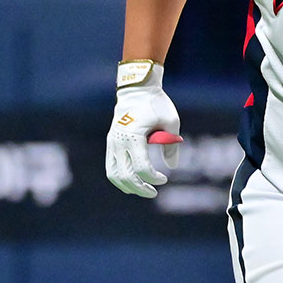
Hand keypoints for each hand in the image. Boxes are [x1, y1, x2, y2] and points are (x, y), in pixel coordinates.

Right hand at [105, 62, 180, 197]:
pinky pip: (111, 167)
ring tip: (143, 190)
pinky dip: (120, 178)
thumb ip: (172, 145)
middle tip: (154, 193)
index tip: (165, 179)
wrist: (137, 90)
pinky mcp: (111, 143)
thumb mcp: (171, 122)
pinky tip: (132, 184)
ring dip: (128, 186)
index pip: (141, 167)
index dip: (153, 178)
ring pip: (113, 174)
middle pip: (125, 175)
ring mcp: (112, 142)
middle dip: (140, 188)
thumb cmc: (157, 104)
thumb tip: (172, 166)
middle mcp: (119, 141)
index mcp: (134, 135)